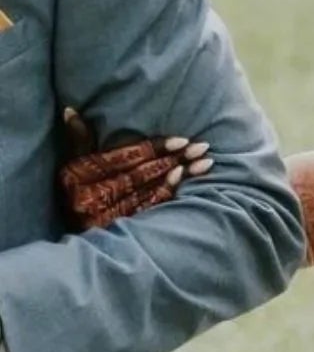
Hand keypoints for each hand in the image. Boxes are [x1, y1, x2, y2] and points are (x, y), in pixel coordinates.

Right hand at [58, 108, 211, 230]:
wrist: (77, 242)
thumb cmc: (75, 194)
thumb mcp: (71, 168)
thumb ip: (78, 140)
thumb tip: (72, 110)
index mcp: (80, 176)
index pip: (123, 158)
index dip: (153, 148)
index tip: (182, 139)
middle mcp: (93, 196)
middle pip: (140, 173)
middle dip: (173, 158)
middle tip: (202, 146)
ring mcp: (107, 215)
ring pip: (148, 189)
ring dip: (179, 175)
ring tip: (205, 162)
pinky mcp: (120, 228)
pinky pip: (148, 208)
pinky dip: (166, 192)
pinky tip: (182, 179)